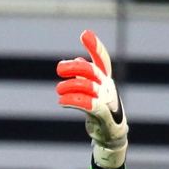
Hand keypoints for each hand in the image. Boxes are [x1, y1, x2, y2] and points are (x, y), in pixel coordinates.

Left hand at [56, 29, 127, 168]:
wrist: (110, 134)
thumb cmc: (99, 111)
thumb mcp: (91, 92)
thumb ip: (84, 77)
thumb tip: (77, 61)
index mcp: (105, 80)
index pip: (102, 59)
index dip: (94, 46)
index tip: (84, 34)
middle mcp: (108, 87)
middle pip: (91, 71)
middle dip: (74, 67)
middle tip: (59, 69)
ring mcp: (107, 100)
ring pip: (87, 87)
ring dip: (70, 86)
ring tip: (58, 90)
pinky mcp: (103, 114)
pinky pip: (89, 104)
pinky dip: (74, 101)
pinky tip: (62, 101)